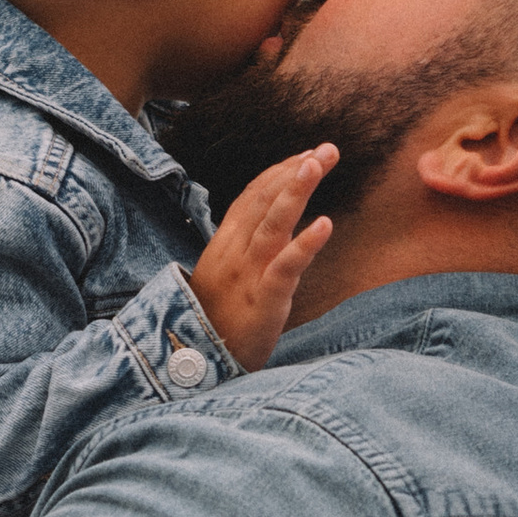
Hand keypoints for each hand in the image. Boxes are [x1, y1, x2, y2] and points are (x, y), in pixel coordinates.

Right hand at [188, 149, 337, 370]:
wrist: (191, 367)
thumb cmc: (213, 325)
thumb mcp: (223, 279)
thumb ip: (241, 252)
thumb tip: (264, 229)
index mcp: (224, 246)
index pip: (252, 197)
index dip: (279, 173)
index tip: (306, 155)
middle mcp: (233, 254)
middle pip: (264, 201)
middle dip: (295, 171)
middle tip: (326, 149)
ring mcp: (246, 276)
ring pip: (272, 224)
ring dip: (296, 191)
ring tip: (318, 163)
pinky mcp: (263, 301)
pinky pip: (285, 268)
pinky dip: (305, 244)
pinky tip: (325, 223)